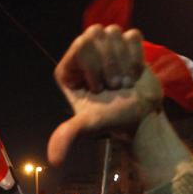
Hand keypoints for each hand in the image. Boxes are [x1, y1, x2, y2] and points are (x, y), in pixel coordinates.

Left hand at [48, 25, 161, 165]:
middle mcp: (83, 53)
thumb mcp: (88, 126)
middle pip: (96, 33)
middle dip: (110, 62)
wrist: (138, 118)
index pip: (81, 45)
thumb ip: (68, 135)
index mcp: (69, 69)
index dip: (95, 66)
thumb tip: (54, 161)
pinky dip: (136, 56)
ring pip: (114, 32)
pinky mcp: (126, 43)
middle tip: (115, 86)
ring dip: (123, 62)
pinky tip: (135, 74)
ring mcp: (105, 46)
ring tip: (124, 83)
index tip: (100, 89)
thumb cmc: (111, 121)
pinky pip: (133, 35)